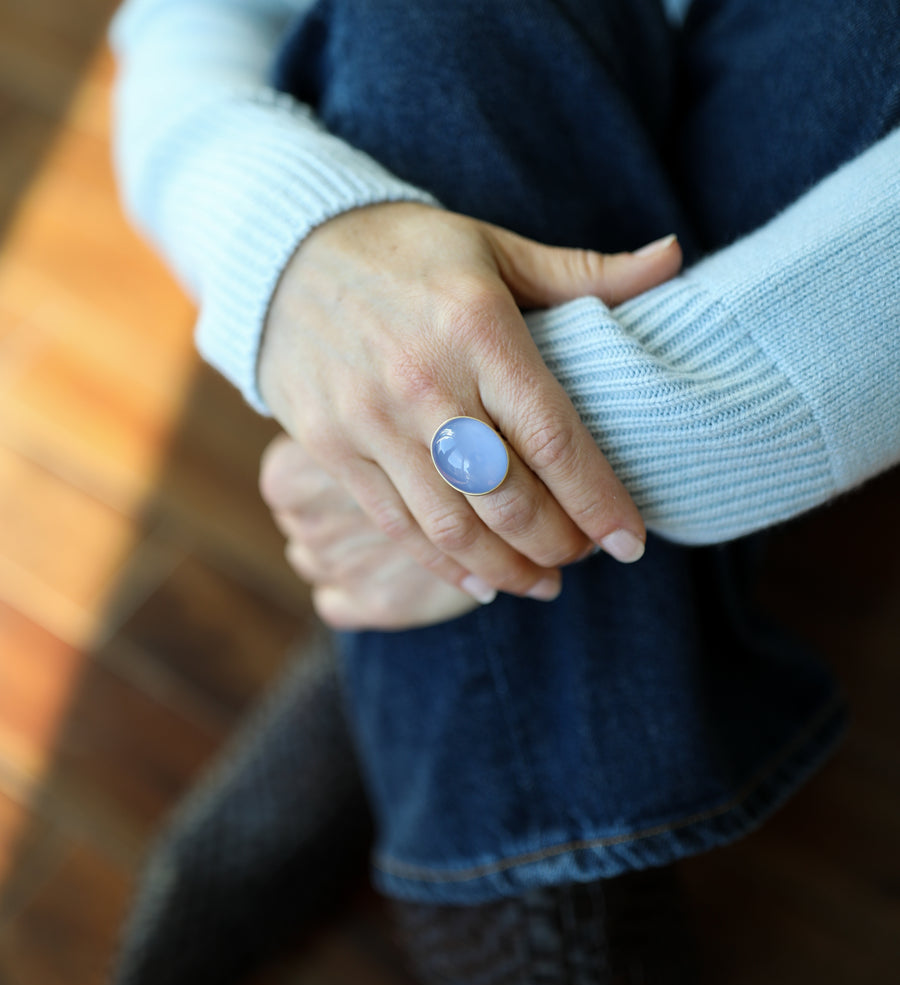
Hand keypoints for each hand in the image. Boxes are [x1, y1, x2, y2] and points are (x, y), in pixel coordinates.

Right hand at [259, 202, 680, 602]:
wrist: (283, 251)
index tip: (631, 542)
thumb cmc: (407, 251)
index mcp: (479, 329)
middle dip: (559, 543)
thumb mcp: (496, 246)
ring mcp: (371, 420)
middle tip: (586, 557)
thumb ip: (584, 273)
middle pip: (509, 496)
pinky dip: (445, 565)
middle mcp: (425, 381)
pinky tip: (483, 582)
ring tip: (545, 586)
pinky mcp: (330, 448)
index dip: (599, 501)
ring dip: (509, 569)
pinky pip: (397, 525)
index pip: (555, 437)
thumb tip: (675, 257)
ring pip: (454, 525)